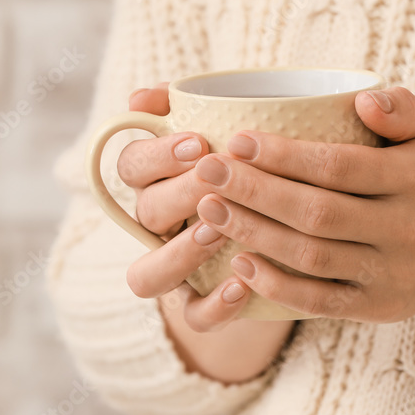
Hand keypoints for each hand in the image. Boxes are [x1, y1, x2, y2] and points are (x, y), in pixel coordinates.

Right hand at [118, 83, 254, 330]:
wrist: (283, 230)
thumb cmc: (249, 164)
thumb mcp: (226, 129)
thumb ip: (188, 105)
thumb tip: (141, 98)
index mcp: (157, 180)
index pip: (132, 164)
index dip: (157, 154)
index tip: (197, 142)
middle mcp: (157, 225)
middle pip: (146, 210)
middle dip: (180, 193)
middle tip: (216, 179)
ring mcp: (175, 269)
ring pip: (150, 273)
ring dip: (180, 252)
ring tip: (217, 232)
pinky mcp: (200, 306)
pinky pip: (194, 317)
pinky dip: (214, 307)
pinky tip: (242, 285)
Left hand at [191, 87, 414, 322]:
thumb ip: (402, 108)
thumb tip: (360, 99)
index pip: (341, 167)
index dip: (284, 156)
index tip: (237, 140)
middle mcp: (408, 229)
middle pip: (317, 214)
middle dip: (255, 192)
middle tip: (206, 171)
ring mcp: (392, 274)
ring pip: (312, 258)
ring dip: (254, 234)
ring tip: (209, 209)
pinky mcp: (377, 308)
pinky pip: (320, 302)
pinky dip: (276, 285)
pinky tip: (238, 261)